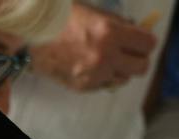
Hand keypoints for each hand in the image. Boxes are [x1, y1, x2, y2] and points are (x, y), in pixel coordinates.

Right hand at [31, 3, 157, 91]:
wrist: (30, 33)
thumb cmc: (60, 16)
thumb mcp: (94, 12)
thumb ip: (118, 23)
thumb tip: (136, 31)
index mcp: (109, 33)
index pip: (147, 44)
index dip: (146, 41)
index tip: (143, 40)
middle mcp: (105, 57)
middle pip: (141, 67)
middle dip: (138, 58)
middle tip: (130, 51)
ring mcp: (94, 75)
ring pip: (124, 79)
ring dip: (120, 69)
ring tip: (107, 58)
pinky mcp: (83, 87)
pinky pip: (105, 84)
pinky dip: (103, 76)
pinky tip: (91, 64)